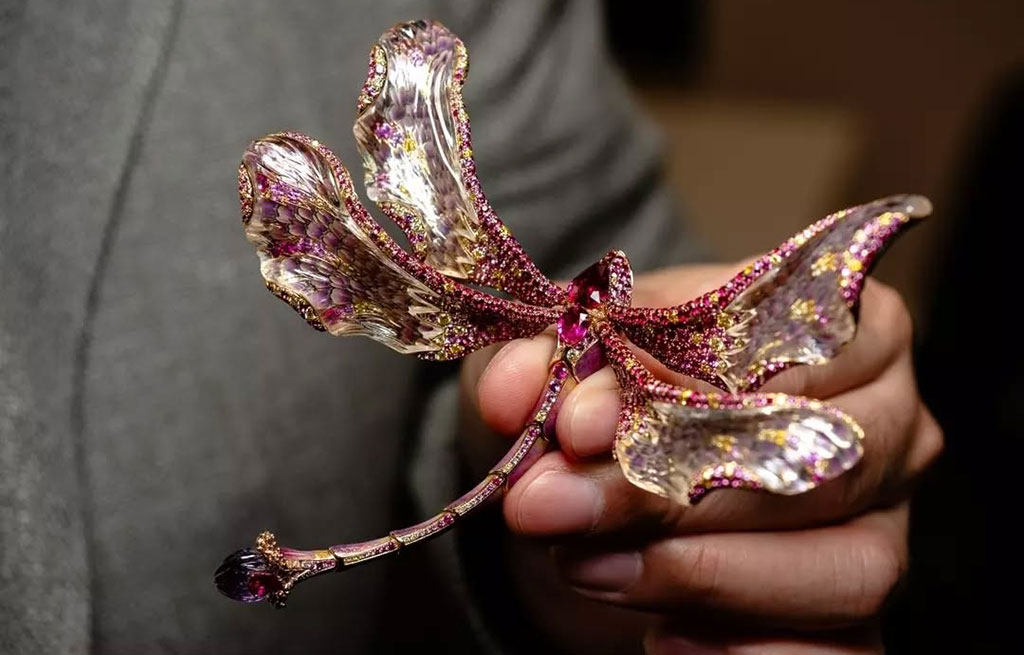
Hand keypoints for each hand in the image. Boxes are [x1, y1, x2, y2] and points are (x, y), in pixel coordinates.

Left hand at [461, 262, 942, 653]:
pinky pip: (837, 653)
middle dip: (669, 491)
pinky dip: (744, 650)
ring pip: (841, 566)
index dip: (681, 384)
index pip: (790, 346)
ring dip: (697, 572)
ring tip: (585, 565)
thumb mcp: (569, 362)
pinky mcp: (861, 622)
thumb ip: (543, 361)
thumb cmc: (617, 401)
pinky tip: (663, 637)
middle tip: (548, 504)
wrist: (612, 488)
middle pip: (817, 460)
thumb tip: (514, 391)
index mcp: (846, 328)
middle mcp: (889, 425)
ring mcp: (886, 529)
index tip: (574, 424)